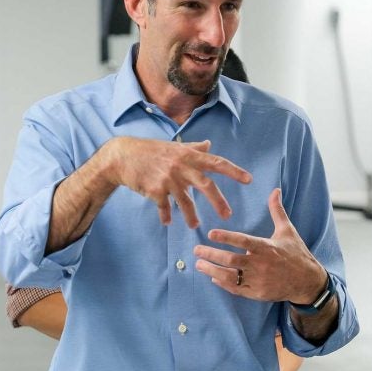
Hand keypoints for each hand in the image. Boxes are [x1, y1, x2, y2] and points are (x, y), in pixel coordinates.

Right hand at [104, 136, 251, 227]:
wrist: (123, 156)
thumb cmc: (152, 151)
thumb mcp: (175, 146)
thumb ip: (194, 148)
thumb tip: (209, 145)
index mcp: (189, 156)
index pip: (217, 163)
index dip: (234, 171)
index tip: (249, 180)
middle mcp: (181, 167)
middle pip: (206, 185)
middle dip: (218, 202)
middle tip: (228, 215)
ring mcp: (168, 179)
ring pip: (185, 202)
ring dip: (191, 216)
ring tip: (195, 226)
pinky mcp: (155, 190)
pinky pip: (165, 207)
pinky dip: (166, 216)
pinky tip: (168, 222)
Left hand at [194, 188, 327, 302]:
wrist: (307, 281)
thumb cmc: (296, 253)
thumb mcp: (288, 230)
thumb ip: (277, 211)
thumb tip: (275, 190)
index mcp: (266, 247)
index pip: (242, 241)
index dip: (226, 237)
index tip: (210, 233)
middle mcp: (260, 264)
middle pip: (230, 260)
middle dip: (211, 255)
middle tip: (196, 250)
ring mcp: (258, 280)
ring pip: (229, 276)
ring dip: (212, 270)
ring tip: (199, 265)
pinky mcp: (257, 293)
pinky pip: (236, 289)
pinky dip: (223, 284)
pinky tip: (214, 277)